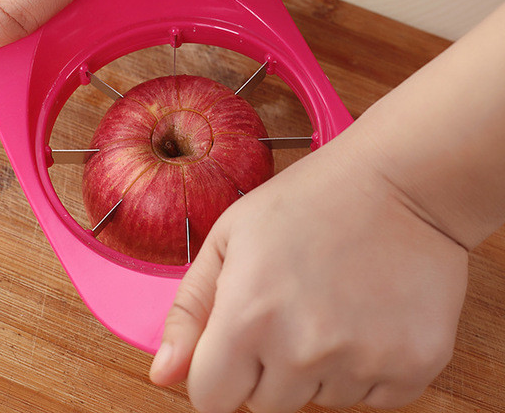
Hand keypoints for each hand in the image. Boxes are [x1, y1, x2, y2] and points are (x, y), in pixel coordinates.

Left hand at [150, 135, 468, 411]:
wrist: (399, 184)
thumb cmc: (307, 201)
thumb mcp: (230, 236)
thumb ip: (190, 310)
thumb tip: (164, 375)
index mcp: (248, 317)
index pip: (210, 400)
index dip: (218, 371)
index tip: (236, 341)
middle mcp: (302, 351)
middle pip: (264, 406)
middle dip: (267, 367)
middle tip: (290, 306)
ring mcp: (362, 363)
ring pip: (317, 400)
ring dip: (317, 365)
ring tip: (332, 301)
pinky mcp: (411, 368)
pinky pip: (369, 398)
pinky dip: (363, 366)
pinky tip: (366, 313)